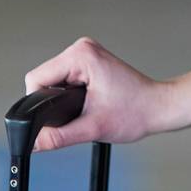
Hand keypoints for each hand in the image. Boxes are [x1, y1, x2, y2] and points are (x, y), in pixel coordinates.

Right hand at [23, 36, 174, 150]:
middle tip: (73, 116)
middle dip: (50, 102)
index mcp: (81, 55)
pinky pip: (64, 78)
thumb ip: (59, 137)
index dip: (38, 103)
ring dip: (59, 99)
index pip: (37, 78)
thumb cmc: (134, 111)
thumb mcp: (92, 128)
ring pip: (52, 79)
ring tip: (81, 110)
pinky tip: (83, 103)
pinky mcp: (89, 62)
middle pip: (43, 78)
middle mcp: (82, 48)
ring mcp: (86, 53)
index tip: (50, 118)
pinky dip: (67, 94)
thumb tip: (34, 142)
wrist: (156, 107)